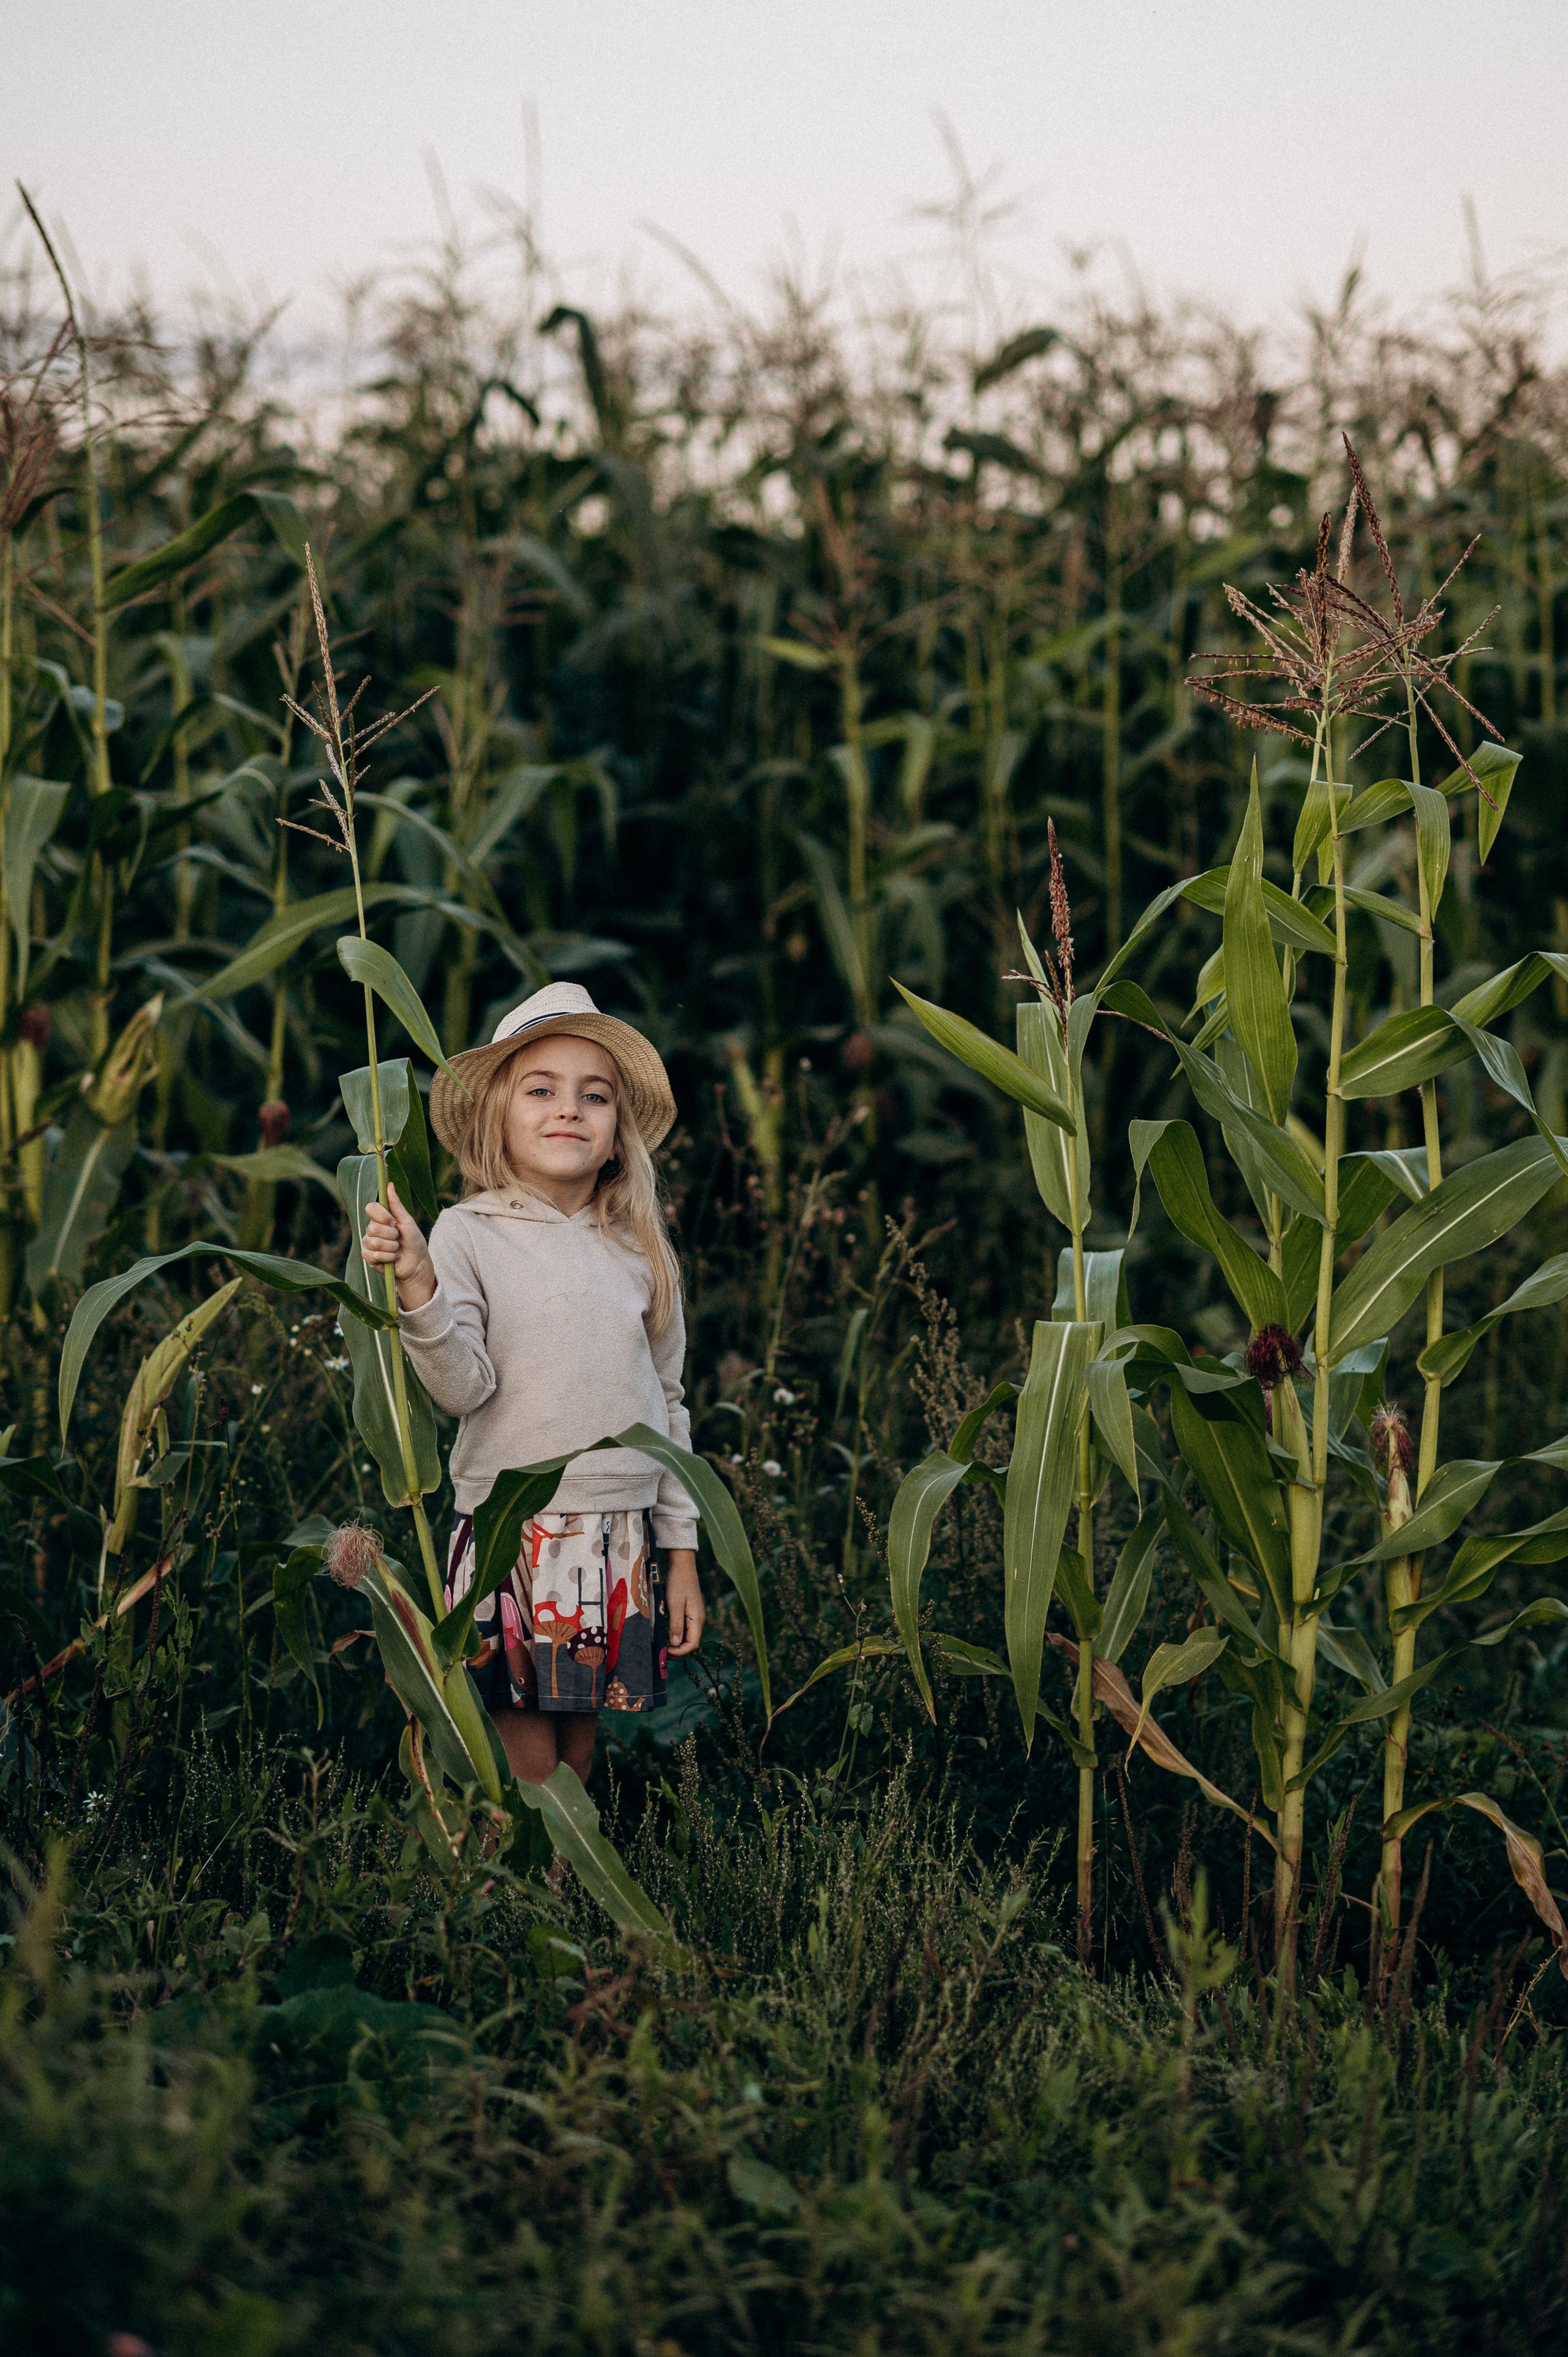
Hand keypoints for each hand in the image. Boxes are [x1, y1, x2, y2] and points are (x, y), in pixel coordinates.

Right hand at [360, 1182, 436, 1310]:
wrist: (417, 1262)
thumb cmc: (413, 1240)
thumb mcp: (407, 1220)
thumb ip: (396, 1204)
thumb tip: (389, 1184)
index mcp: (379, 1218)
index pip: (370, 1208)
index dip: (383, 1216)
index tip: (394, 1222)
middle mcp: (371, 1229)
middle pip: (373, 1227)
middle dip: (392, 1235)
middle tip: (398, 1239)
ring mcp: (368, 1244)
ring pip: (374, 1242)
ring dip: (392, 1247)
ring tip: (397, 1249)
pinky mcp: (368, 1257)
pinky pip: (374, 1254)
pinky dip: (388, 1257)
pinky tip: (393, 1258)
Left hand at [664, 1549, 704, 1656]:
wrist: (682, 1565)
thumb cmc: (678, 1583)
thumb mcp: (675, 1604)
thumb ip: (675, 1625)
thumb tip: (675, 1644)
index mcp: (697, 1620)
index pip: (692, 1645)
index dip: (679, 1652)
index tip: (665, 1651)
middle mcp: (698, 1620)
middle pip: (691, 1643)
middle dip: (677, 1650)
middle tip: (661, 1651)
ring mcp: (694, 1616)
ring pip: (687, 1637)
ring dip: (676, 1644)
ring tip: (662, 1645)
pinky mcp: (689, 1612)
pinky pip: (684, 1629)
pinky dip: (675, 1635)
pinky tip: (665, 1635)